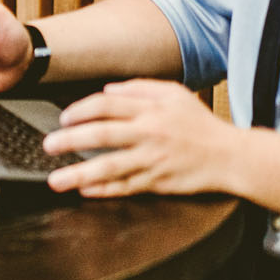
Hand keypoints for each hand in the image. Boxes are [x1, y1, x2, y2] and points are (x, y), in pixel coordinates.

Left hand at [41, 78, 244, 197]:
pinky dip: (105, 190)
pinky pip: (126, 187)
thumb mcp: (174, 93)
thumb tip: (107, 90)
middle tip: (48, 145)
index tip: (63, 118)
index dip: (80, 110)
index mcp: (150, 109)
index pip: (106, 105)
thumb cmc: (201, 123)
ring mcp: (152, 160)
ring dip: (80, 174)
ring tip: (57, 179)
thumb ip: (139, 88)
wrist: (231, 156)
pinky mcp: (158, 182)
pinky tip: (86, 191)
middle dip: (70, 140)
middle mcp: (149, 134)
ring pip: (110, 167)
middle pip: (102, 135)